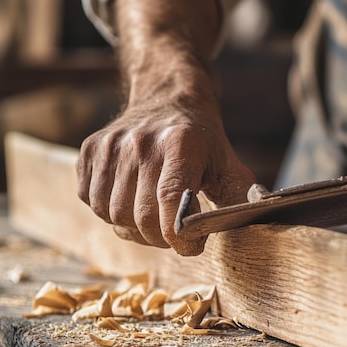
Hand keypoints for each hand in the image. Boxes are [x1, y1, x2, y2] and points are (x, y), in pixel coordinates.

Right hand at [76, 101, 255, 255]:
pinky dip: (109, 212)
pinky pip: (90, 200)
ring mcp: (111, 144)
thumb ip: (240, 199)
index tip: (191, 247)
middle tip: (174, 236)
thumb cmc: (203, 142)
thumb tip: (255, 229)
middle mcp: (141, 142)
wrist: (168, 99)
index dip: (179, 237)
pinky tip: (131, 200)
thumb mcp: (229, 165)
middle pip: (139, 217)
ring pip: (112, 214)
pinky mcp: (90, 149)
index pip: (170, 202)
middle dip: (159, 239)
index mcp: (182, 145)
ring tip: (154, 219)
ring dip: (133, 229)